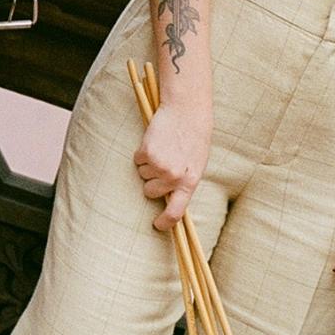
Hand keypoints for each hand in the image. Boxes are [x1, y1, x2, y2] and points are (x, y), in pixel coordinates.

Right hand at [133, 102, 210, 231]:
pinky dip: (143, 152)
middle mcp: (173, 178)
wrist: (187, 110)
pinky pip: (138, 160)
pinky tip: (156, 140)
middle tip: (164, 162)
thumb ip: (184, 182)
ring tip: (163, 147)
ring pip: (143, 175)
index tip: (157, 225)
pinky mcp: (146, 153)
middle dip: (153, 181)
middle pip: (151, 192)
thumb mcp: (196, 163)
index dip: (165, 222)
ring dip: (149, 164)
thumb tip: (171, 200)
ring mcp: (159, 166)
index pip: (176, 212)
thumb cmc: (194, 136)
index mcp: (190, 182)